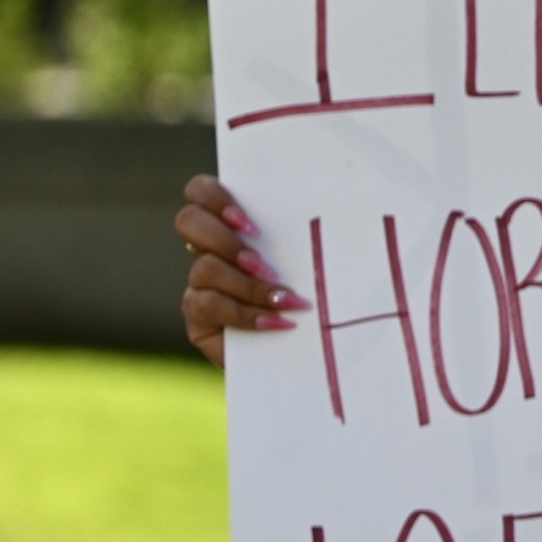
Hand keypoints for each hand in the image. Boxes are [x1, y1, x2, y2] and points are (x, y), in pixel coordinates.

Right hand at [178, 174, 301, 368]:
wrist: (307, 350)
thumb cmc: (319, 295)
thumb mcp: (319, 258)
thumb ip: (317, 229)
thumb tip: (352, 198)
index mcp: (234, 225)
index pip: (201, 191)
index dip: (215, 197)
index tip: (250, 224)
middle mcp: (210, 248)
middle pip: (188, 221)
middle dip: (225, 240)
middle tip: (261, 263)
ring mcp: (199, 282)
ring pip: (205, 268)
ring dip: (248, 284)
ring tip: (285, 299)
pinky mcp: (197, 316)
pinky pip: (209, 305)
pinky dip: (247, 314)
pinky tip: (278, 322)